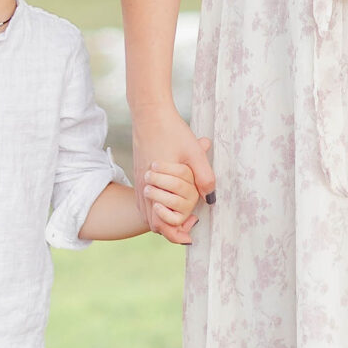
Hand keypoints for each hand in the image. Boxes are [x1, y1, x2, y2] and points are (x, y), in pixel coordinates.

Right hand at [133, 107, 214, 243]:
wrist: (150, 113)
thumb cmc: (173, 131)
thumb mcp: (194, 153)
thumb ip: (204, 177)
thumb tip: (211, 199)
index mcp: (156, 186)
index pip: (161, 224)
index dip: (176, 233)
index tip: (191, 229)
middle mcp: (143, 188)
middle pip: (153, 224)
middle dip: (171, 228)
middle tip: (190, 221)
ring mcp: (137, 182)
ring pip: (146, 213)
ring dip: (162, 218)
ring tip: (181, 212)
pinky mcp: (137, 175)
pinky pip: (142, 202)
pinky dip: (154, 207)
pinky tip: (167, 198)